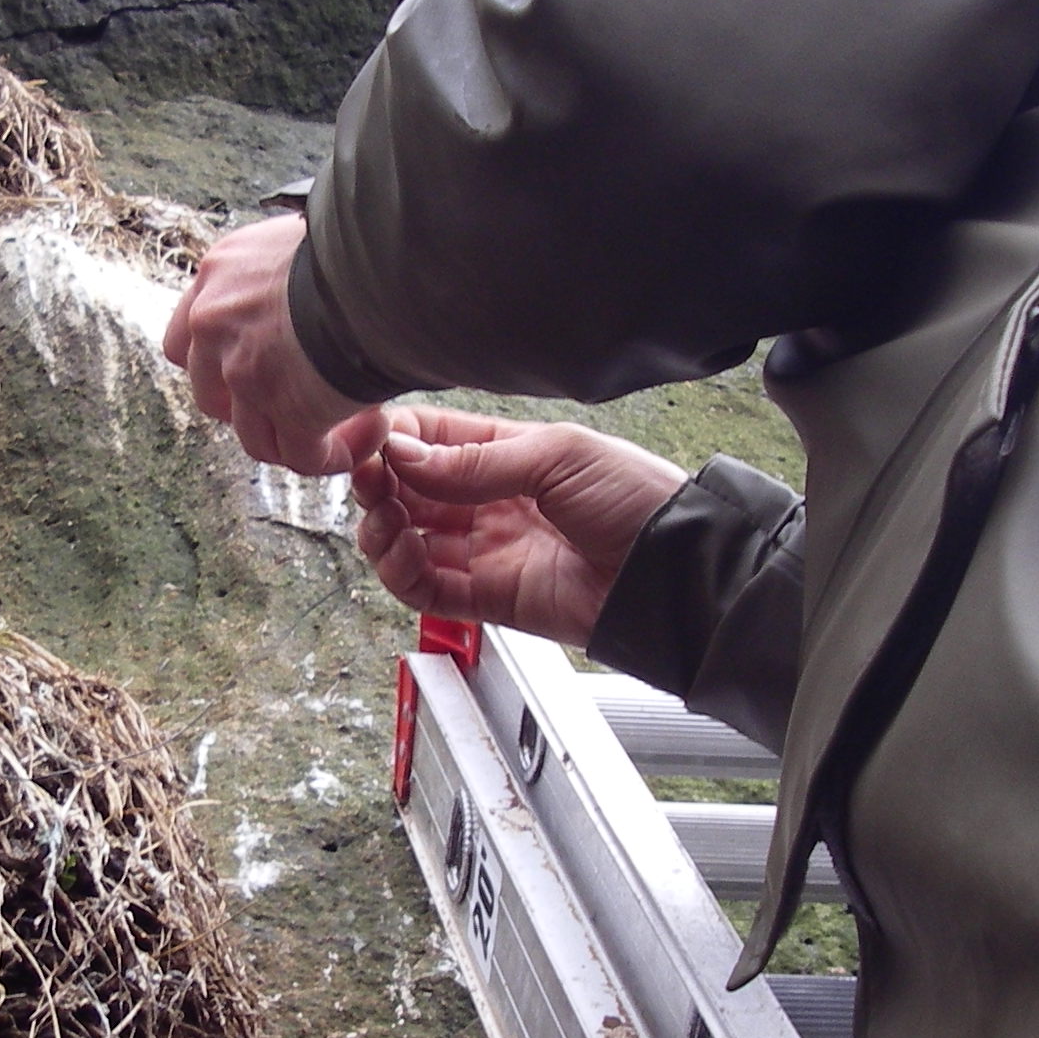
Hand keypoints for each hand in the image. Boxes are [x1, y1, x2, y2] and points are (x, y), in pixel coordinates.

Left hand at [163, 214, 387, 474]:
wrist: (383, 262)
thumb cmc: (357, 242)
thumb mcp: (297, 240)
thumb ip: (281, 276)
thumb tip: (304, 302)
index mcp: (218, 276)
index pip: (186, 338)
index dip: (216, 364)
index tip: (251, 366)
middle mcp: (217, 325)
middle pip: (210, 395)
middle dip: (251, 407)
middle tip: (300, 397)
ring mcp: (246, 374)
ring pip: (254, 437)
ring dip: (296, 439)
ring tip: (347, 424)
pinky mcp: (290, 412)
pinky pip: (302, 458)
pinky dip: (336, 456)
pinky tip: (370, 436)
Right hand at [353, 407, 687, 647]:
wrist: (671, 570)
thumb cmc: (636, 499)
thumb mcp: (557, 456)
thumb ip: (475, 462)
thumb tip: (402, 454)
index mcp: (506, 454)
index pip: (428, 440)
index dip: (392, 440)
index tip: (368, 441)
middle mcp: (489, 500)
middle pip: (408, 491)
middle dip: (378, 484)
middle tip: (368, 481)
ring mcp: (486, 549)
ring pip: (406, 540)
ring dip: (382, 529)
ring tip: (387, 521)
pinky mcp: (488, 597)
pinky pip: (426, 589)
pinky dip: (400, 574)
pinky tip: (402, 554)